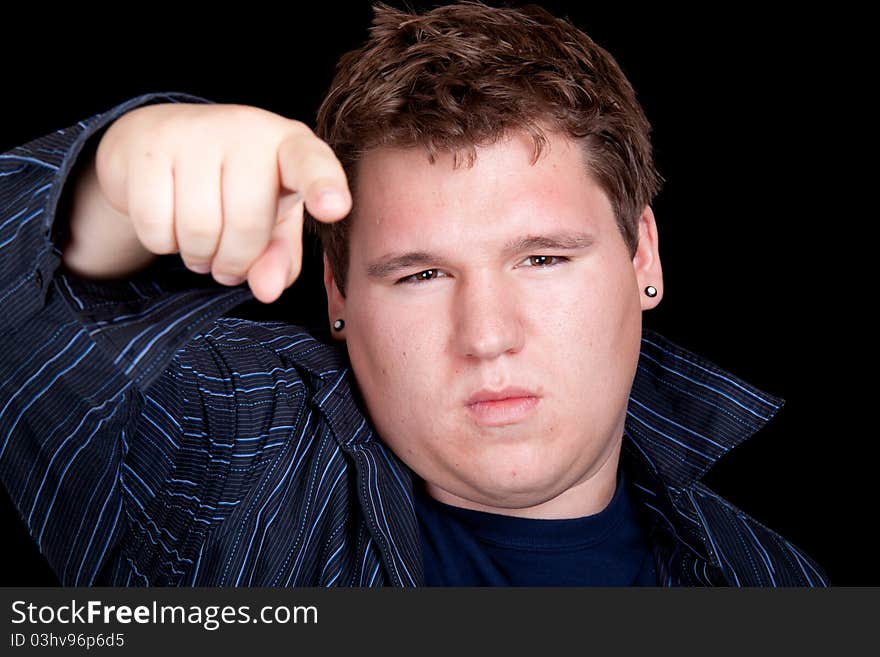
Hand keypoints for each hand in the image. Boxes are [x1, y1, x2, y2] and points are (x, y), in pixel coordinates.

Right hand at [94, 103, 350, 302]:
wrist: (157, 143)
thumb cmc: (233, 186)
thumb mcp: (271, 221)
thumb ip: (280, 257)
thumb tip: (266, 290)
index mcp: (290, 145)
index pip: (312, 163)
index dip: (323, 187)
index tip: (335, 207)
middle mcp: (246, 129)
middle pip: (247, 222)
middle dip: (236, 260)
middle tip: (228, 262)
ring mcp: (193, 132)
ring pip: (198, 228)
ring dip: (199, 256)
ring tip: (200, 244)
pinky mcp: (147, 147)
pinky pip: (155, 225)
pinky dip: (162, 243)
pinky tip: (169, 225)